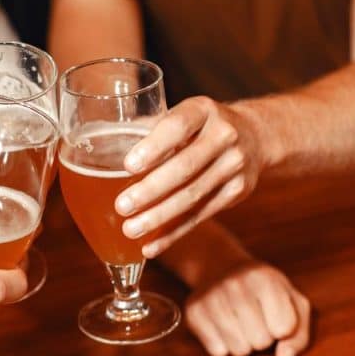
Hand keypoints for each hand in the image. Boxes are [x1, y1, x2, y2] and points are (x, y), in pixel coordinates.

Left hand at [116, 97, 266, 257]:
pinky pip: (201, 216)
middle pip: (185, 167)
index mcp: (203, 110)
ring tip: (129, 229)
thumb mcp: (182, 115)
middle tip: (121, 206)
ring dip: (159, 217)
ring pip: (193, 196)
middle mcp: (224, 135)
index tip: (128, 165)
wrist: (254, 136)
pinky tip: (150, 246)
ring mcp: (234, 165)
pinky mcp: (237, 192)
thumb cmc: (199, 126)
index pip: (177, 126)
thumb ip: (149, 129)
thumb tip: (100, 147)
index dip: (153, 147)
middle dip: (151, 190)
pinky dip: (173, 233)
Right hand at [185, 261, 310, 355]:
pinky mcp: (193, 311)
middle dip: (263, 337)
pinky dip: (223, 345)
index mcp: (265, 278)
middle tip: (256, 319)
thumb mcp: (293, 304)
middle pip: (261, 342)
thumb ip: (298, 335)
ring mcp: (211, 297)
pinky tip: (223, 326)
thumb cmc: (265, 292)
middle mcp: (235, 284)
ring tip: (240, 323)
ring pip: (239, 350)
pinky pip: (217, 352)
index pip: (284, 329)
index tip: (275, 314)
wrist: (222, 269)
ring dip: (244, 343)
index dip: (282, 328)